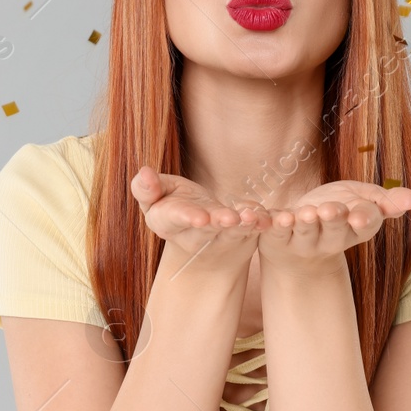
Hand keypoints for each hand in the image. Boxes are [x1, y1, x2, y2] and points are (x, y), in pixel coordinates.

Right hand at [130, 166, 270, 268]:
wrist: (199, 232)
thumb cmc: (172, 205)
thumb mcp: (155, 196)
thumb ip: (146, 188)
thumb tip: (143, 172)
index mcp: (167, 221)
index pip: (174, 219)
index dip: (186, 218)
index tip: (199, 217)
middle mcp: (194, 234)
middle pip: (205, 229)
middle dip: (216, 223)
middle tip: (228, 219)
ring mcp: (219, 237)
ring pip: (230, 232)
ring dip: (241, 225)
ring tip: (249, 217)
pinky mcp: (241, 235)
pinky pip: (251, 230)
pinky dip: (259, 224)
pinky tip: (266, 218)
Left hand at [258, 180, 410, 273]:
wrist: (298, 239)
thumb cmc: (336, 212)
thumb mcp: (362, 202)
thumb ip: (385, 201)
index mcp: (354, 229)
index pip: (363, 225)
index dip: (363, 219)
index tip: (362, 214)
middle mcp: (329, 239)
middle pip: (334, 231)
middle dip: (333, 221)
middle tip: (331, 210)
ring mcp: (302, 241)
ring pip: (305, 233)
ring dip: (306, 224)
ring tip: (306, 213)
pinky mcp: (276, 238)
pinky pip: (274, 233)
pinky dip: (272, 225)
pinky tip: (273, 217)